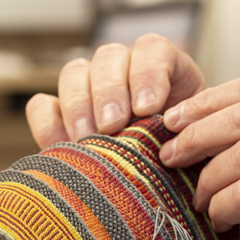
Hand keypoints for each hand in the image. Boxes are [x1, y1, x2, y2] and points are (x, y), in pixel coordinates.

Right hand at [25, 34, 205, 148]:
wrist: (168, 189)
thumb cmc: (187, 164)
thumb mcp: (197, 145)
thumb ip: (190, 134)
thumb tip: (176, 141)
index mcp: (165, 70)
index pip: (152, 50)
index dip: (147, 73)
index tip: (148, 108)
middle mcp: (124, 71)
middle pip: (109, 57)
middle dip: (109, 91)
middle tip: (113, 125)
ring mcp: (89, 90)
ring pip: (74, 73)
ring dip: (79, 104)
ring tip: (86, 139)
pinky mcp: (60, 115)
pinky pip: (42, 105)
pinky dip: (47, 123)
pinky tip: (62, 148)